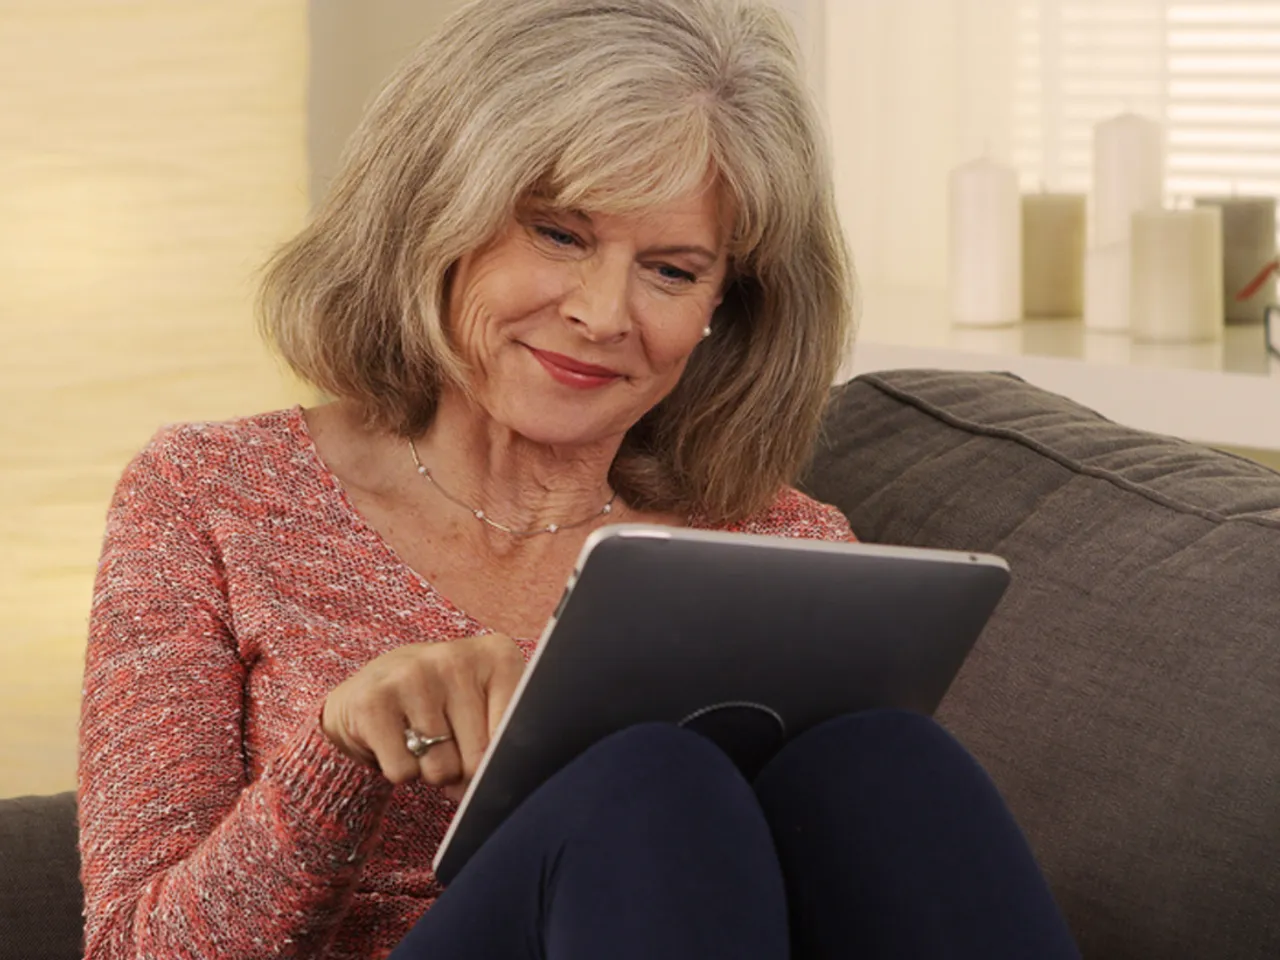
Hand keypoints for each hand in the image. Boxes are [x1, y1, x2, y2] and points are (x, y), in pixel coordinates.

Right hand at [321, 632, 524, 797]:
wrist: (372, 689)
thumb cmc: (444, 704)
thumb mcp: (487, 705)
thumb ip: (507, 736)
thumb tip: (501, 784)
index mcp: (497, 655)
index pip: (516, 734)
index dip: (500, 762)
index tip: (489, 751)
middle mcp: (455, 657)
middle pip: (479, 758)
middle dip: (464, 770)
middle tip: (449, 744)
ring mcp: (411, 675)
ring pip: (440, 768)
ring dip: (431, 770)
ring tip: (421, 740)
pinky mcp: (373, 702)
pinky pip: (403, 771)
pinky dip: (401, 771)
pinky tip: (395, 741)